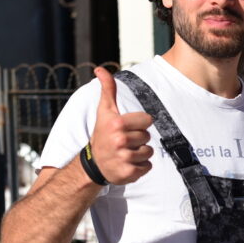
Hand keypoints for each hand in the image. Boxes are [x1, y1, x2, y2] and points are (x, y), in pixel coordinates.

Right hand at [88, 67, 152, 184]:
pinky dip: (141, 167)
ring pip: (149, 152)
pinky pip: (147, 167)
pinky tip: (128, 164)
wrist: (94, 164)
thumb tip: (100, 69)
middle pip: (148, 137)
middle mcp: (120, 140)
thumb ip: (108, 89)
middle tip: (124, 142)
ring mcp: (124, 158)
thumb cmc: (102, 133)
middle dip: (139, 139)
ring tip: (126, 152)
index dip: (139, 124)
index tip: (126, 128)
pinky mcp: (128, 173)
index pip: (148, 120)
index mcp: (117, 124)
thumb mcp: (105, 111)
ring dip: (140, 153)